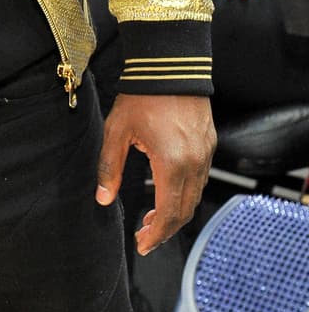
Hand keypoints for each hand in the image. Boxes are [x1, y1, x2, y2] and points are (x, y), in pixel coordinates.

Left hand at [96, 94, 215, 254]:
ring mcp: (205, 155)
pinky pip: (200, 180)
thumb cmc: (141, 97)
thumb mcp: (117, 131)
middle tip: (145, 238)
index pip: (167, 214)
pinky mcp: (209, 146)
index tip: (142, 245)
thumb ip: (109, 168)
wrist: (171, 67)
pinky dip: (185, 194)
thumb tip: (103, 199)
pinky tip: (167, 194)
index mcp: (171, 164)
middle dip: (164, 230)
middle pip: (184, 211)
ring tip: (152, 220)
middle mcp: (194, 164)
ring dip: (175, 213)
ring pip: (194, 197)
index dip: (154, 235)